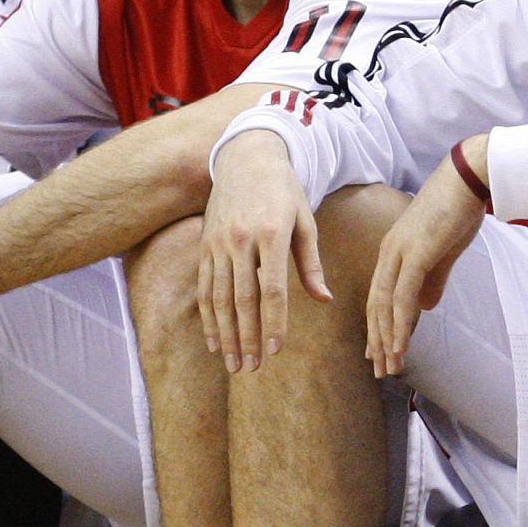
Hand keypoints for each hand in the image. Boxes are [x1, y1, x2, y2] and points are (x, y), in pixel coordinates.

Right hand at [199, 132, 330, 373]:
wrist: (246, 157)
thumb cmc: (284, 191)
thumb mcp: (305, 221)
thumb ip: (310, 263)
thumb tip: (324, 300)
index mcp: (272, 234)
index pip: (271, 288)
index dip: (273, 322)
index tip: (276, 350)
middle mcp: (241, 240)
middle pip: (242, 299)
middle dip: (247, 337)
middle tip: (252, 368)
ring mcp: (218, 243)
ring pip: (218, 298)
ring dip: (226, 334)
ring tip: (234, 363)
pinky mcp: (205, 245)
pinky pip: (203, 287)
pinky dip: (208, 317)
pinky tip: (215, 340)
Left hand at [365, 135, 489, 377]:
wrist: (468, 177)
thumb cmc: (458, 208)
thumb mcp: (445, 250)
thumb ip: (434, 279)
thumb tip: (426, 306)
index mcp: (394, 250)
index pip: (379, 295)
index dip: (378, 325)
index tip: (378, 351)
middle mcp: (390, 252)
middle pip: (376, 304)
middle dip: (378, 339)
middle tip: (381, 369)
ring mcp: (401, 252)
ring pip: (385, 304)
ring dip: (387, 338)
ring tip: (390, 365)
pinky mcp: (416, 253)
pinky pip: (403, 295)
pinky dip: (399, 322)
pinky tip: (400, 343)